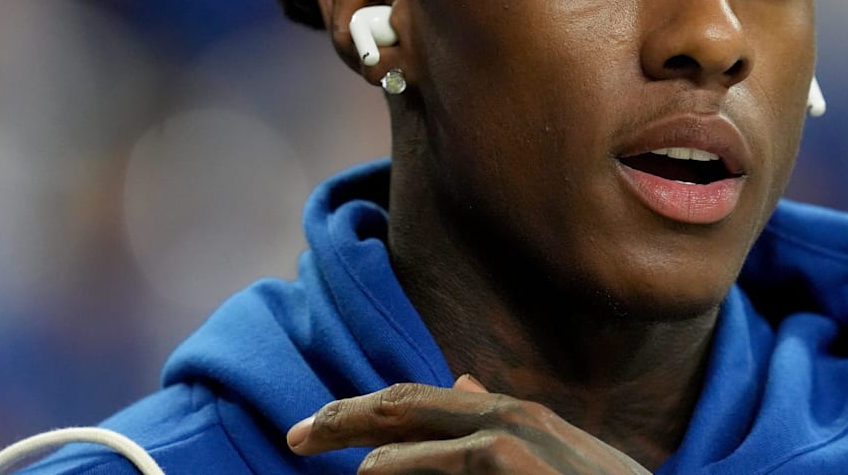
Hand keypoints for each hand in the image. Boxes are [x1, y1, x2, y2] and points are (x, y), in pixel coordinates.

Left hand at [286, 375, 653, 473]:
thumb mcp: (554, 457)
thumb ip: (505, 427)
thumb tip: (460, 381)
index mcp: (511, 415)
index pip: (422, 402)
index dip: (365, 412)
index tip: (320, 429)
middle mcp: (508, 417)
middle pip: (406, 404)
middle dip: (344, 416)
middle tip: (293, 434)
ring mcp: (511, 438)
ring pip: (413, 428)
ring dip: (361, 442)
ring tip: (322, 452)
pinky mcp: (510, 461)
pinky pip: (443, 461)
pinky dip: (399, 466)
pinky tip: (369, 474)